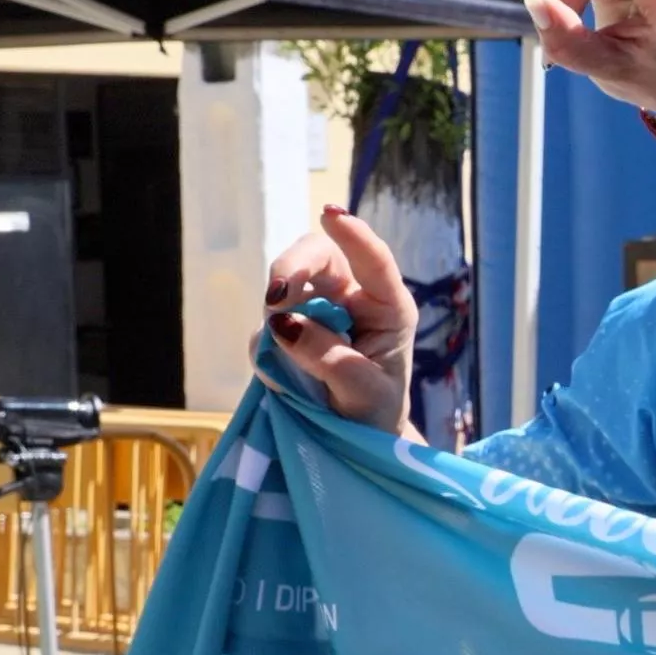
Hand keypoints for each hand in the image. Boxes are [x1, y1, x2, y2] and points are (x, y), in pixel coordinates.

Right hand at [264, 206, 416, 433]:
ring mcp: (317, 309)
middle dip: (293, 266)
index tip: (331, 215)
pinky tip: (284, 375)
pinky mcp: (289, 326)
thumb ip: (328, 358)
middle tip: (275, 297)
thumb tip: (284, 323)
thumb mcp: (362, 392)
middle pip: (320, 256)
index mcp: (388, 308)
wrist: (355, 439)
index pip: (375, 262)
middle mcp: (353, 299)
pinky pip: (268, 322)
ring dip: (277, 305)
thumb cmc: (375, 412)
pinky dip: (266, 342)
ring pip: (288, 282)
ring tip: (287, 356)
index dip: (354, 235)